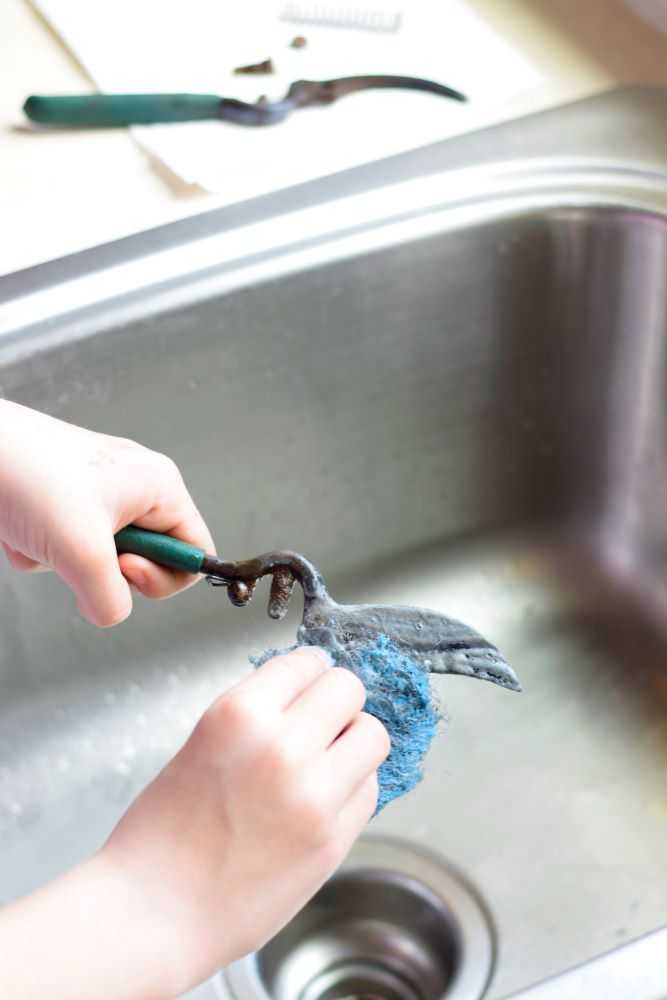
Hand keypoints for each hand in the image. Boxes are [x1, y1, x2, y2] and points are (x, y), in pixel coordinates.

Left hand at [0, 400, 212, 625]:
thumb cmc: (29, 477)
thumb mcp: (82, 552)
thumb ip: (110, 598)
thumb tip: (112, 612)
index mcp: (159, 488)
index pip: (194, 552)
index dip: (164, 575)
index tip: (123, 570)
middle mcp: (136, 488)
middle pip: (147, 559)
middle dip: (104, 569)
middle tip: (79, 553)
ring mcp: (99, 495)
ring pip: (100, 560)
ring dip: (66, 561)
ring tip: (40, 533)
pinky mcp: (66, 502)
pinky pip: (68, 549)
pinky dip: (43, 550)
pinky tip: (22, 529)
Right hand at [102, 646, 389, 994]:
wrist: (156, 912)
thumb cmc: (163, 833)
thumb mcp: (202, 743)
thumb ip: (256, 716)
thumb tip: (304, 695)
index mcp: (239, 715)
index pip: (307, 662)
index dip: (310, 672)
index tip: (310, 681)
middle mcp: (283, 746)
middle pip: (348, 689)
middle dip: (337, 701)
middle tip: (323, 719)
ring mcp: (314, 795)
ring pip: (373, 735)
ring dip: (354, 741)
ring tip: (329, 758)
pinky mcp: (333, 839)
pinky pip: (370, 789)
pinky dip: (354, 787)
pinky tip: (325, 798)